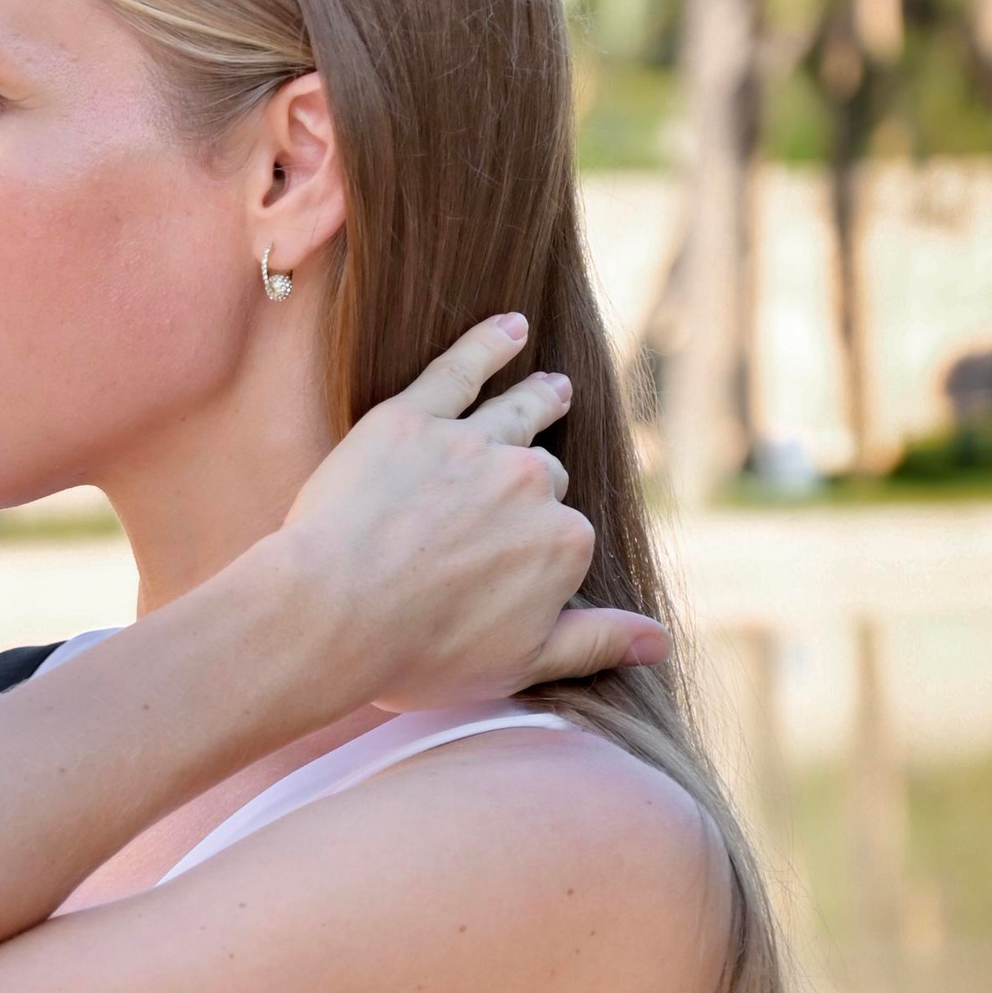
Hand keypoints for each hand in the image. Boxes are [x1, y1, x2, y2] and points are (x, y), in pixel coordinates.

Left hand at [275, 312, 666, 711]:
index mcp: (563, 543)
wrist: (331, 615)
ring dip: (540, 398)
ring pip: (518, 412)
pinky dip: (487, 344)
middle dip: (533, 484)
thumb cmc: (417, 653)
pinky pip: (461, 369)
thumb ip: (594, 644)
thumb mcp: (520, 665)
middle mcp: (530, 484)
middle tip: (523, 483)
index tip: (511, 566)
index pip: (562, 536)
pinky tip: (510, 327)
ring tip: (555, 387)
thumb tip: (660, 642)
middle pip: (541, 475)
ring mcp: (472, 445)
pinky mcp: (412, 418)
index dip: (536, 552)